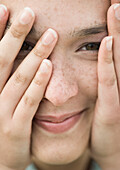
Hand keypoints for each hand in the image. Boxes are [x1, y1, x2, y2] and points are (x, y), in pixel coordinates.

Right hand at [0, 6, 57, 169]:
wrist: (0, 159)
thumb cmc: (1, 124)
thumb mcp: (0, 100)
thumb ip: (6, 79)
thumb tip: (12, 55)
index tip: (5, 10)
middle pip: (3, 61)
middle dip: (16, 36)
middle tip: (29, 12)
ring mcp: (2, 113)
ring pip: (19, 78)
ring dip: (34, 55)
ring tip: (49, 35)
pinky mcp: (15, 128)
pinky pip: (29, 102)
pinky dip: (38, 84)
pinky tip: (48, 66)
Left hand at [90, 3, 119, 169]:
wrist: (111, 148)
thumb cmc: (107, 122)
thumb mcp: (105, 95)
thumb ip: (104, 75)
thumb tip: (99, 49)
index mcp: (117, 78)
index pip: (118, 44)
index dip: (119, 24)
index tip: (113, 2)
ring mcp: (119, 94)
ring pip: (119, 58)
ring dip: (119, 32)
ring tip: (116, 6)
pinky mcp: (111, 108)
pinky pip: (108, 81)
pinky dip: (108, 61)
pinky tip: (106, 42)